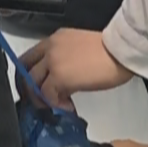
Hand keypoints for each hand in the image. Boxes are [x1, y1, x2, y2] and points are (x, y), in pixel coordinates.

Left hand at [20, 29, 134, 108]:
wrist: (121, 51)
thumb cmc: (112, 50)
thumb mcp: (82, 47)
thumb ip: (67, 58)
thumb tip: (63, 79)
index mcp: (55, 39)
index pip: (30, 56)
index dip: (26, 73)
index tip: (32, 86)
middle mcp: (50, 48)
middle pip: (25, 70)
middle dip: (29, 89)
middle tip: (39, 101)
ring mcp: (53, 62)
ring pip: (32, 84)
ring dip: (42, 99)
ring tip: (56, 106)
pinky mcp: (60, 77)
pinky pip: (47, 95)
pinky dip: (55, 104)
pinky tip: (68, 107)